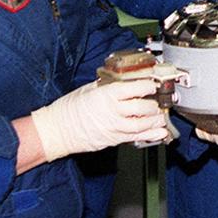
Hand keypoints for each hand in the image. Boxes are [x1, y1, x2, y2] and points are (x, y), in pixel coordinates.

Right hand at [30, 80, 166, 161]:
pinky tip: (160, 132)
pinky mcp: (113, 139)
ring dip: (156, 120)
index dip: (149, 85)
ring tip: (161, 116)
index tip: (154, 84)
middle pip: (142, 107)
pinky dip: (151, 135)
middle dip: (155, 104)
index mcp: (107, 95)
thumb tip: (123, 78)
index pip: (135, 88)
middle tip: (160, 100)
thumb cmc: (69, 108)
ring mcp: (114, 127)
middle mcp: (113, 111)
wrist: (56, 130)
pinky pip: (136, 138)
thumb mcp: (89, 89)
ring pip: (142, 124)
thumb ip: (108, 85)